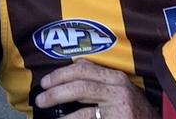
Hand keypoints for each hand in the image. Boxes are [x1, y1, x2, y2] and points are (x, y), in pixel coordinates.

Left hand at [35, 60, 157, 117]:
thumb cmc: (135, 108)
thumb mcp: (120, 88)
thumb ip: (100, 77)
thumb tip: (75, 64)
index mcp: (116, 78)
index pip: (84, 69)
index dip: (61, 74)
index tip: (46, 81)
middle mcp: (118, 91)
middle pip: (80, 86)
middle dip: (56, 91)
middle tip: (41, 98)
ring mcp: (119, 109)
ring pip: (83, 107)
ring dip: (61, 109)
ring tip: (47, 112)